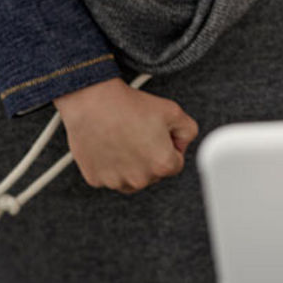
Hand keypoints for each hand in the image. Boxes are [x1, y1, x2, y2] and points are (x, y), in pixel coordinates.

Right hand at [56, 78, 197, 192]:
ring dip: (131, 165)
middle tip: (139, 133)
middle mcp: (140, 179)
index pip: (175, 163)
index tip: (157, 134)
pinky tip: (109, 145)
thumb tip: (182, 144)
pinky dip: (110, 165)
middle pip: (153, 173)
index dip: (169, 146)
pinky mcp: (95, 179)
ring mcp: (116, 181)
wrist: (93, 101)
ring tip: (124, 139)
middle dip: (150, 157)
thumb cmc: (131, 106)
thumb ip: (188, 131)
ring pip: (131, 178)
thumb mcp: (174, 111)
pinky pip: (109, 176)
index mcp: (162, 165)